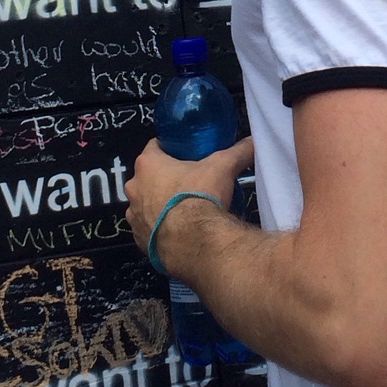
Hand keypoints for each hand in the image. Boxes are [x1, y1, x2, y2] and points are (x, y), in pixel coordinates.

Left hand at [125, 134, 253, 264]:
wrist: (196, 244)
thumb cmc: (201, 198)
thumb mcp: (223, 167)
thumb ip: (238, 151)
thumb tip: (252, 142)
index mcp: (148, 165)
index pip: (155, 147)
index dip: (171, 149)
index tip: (186, 154)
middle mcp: (135, 188)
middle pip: (149, 177)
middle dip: (166, 178)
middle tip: (190, 182)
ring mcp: (134, 216)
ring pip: (147, 204)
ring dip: (160, 204)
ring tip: (185, 210)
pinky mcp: (139, 240)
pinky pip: (148, 229)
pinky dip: (160, 228)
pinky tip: (179, 231)